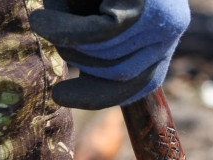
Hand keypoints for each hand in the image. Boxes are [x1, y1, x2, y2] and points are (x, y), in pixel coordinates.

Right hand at [29, 0, 189, 109]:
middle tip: (49, 32)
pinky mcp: (145, 5)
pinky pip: (99, 35)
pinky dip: (64, 30)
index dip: (99, 96)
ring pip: (106, 56)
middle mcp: (171, 27)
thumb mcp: (97, 10)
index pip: (140, 85)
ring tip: (51, 10)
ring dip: (67, 38)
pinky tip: (41, 20)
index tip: (61, 97)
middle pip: (119, 76)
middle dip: (78, 62)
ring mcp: (162, 16)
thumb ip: (99, 42)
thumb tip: (87, 78)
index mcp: (163, 33)